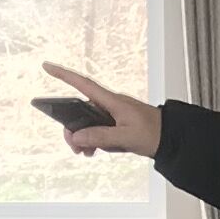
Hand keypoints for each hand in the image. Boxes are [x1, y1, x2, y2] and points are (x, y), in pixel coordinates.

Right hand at [43, 62, 162, 156]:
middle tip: (75, 147)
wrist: (172, 138)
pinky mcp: (116, 124)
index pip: (83, 84)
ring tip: (87, 152)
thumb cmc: (155, 133)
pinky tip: (94, 150)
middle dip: (73, 129)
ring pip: (87, 123)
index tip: (47, 66)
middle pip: (80, 111)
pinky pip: (97, 130)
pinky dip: (92, 140)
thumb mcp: (126, 138)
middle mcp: (110, 105)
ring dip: (83, 138)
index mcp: (112, 101)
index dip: (64, 75)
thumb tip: (76, 136)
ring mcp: (112, 114)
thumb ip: (100, 136)